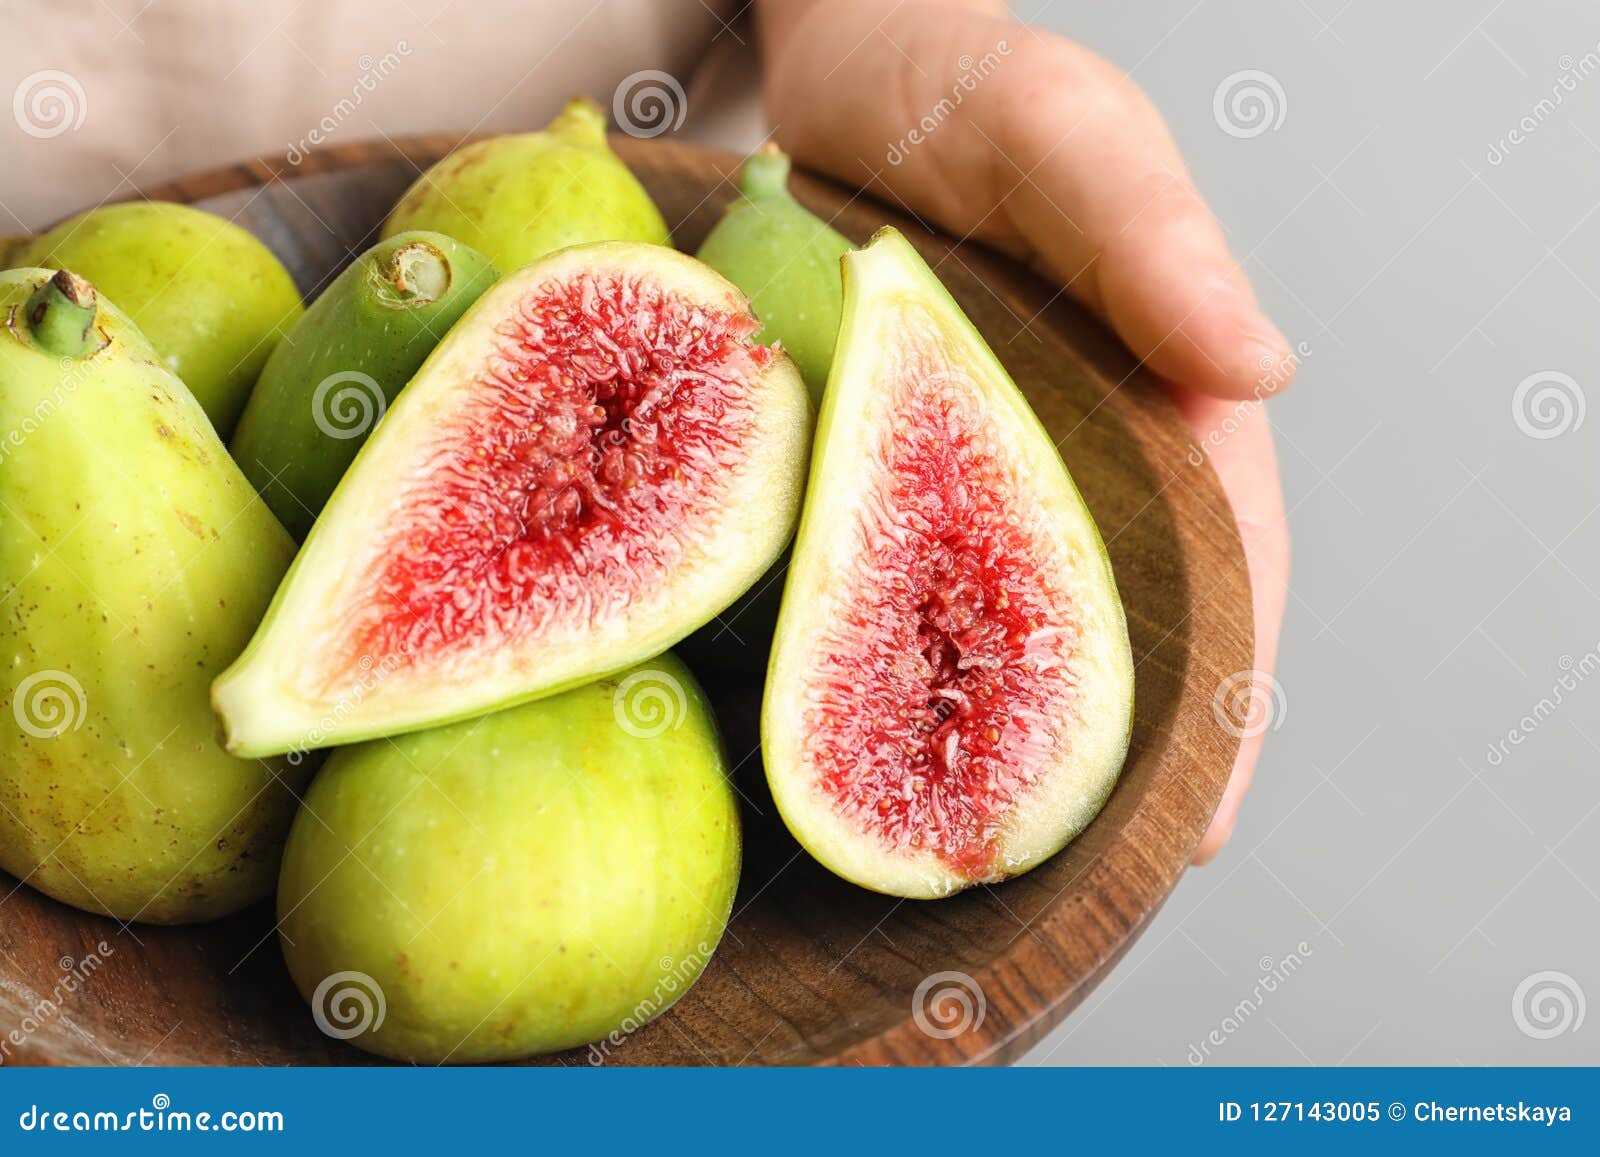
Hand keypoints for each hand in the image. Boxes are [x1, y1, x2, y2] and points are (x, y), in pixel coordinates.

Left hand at [759, 0, 1291, 861]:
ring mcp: (970, 469)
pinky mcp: (876, 463)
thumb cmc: (966, 80)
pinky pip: (887, 577)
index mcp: (1155, 394)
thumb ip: (1152, 237)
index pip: (1221, 565)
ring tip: (960, 854)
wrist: (834, 62)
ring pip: (998, 627)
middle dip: (1106, 759)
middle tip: (1070, 886)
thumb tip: (1261, 368)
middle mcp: (1068, 452)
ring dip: (989, 737)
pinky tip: (848, 736)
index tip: (1204, 825)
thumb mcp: (1064, 134)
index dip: (1225, 699)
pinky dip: (880, 660)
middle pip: (1113, 629)